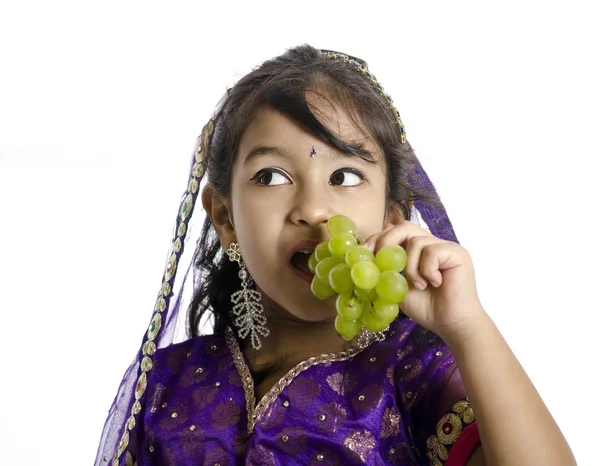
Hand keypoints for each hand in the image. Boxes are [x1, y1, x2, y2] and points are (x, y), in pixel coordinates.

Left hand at [363, 221, 484, 340]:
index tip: (364, 253)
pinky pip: (431, 251)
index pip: (394, 232)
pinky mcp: (457, 252)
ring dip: (410, 266)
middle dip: (387, 241)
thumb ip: (385, 270)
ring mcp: (445, 247)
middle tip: (379, 259)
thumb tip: (363, 259)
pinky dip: (426, 270)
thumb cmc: (426, 308)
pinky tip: (435, 284)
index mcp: (417, 251)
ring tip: (418, 285)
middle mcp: (432, 244)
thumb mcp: (397, 287)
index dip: (378, 239)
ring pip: (416, 241)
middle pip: (404, 226)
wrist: (450, 324)